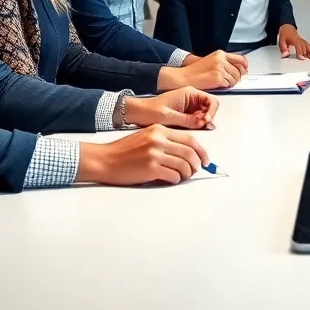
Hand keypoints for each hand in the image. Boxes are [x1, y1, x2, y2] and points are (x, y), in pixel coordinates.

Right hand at [76, 125, 209, 185]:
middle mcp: (159, 139)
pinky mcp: (150, 168)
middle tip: (195, 171)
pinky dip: (176, 179)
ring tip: (182, 176)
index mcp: (160, 129)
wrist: (105, 160)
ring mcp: (155, 154)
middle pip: (190, 152)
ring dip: (187, 174)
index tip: (205, 159)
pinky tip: (171, 179)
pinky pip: (173, 176)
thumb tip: (188, 152)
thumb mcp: (147, 136)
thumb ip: (166, 140)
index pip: (190, 139)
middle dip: (197, 164)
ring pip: (184, 165)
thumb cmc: (124, 151)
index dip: (201, 151)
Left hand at [124, 87, 218, 129]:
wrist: (137, 113)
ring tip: (193, 129)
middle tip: (200, 127)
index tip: (206, 121)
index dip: (212, 112)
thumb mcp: (170, 116)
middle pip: (209, 109)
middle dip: (207, 119)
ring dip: (201, 124)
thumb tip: (204, 123)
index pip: (211, 100)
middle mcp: (191, 98)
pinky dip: (195, 126)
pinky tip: (188, 130)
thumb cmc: (149, 110)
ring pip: (203, 116)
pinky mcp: (185, 114)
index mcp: (189, 93)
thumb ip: (188, 120)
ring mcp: (188, 106)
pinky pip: (195, 120)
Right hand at [158, 51, 248, 90]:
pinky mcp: (218, 78)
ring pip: (235, 78)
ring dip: (232, 83)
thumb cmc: (196, 71)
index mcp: (220, 54)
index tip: (245, 70)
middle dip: (238, 77)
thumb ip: (224, 62)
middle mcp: (221, 60)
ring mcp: (219, 69)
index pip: (240, 58)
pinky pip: (229, 84)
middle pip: (239, 70)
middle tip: (233, 80)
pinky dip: (227, 86)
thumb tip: (238, 68)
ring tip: (224, 83)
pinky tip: (221, 85)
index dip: (245, 66)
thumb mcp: (211, 61)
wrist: (185, 77)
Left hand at [278, 24, 309, 59]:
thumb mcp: (281, 40)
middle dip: (309, 53)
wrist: (288, 29)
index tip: (302, 58)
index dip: (300, 52)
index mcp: (295, 40)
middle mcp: (301, 41)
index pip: (298, 46)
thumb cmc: (285, 35)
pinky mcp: (306, 43)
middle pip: (306, 47)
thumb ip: (283, 48)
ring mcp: (304, 42)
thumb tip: (285, 54)